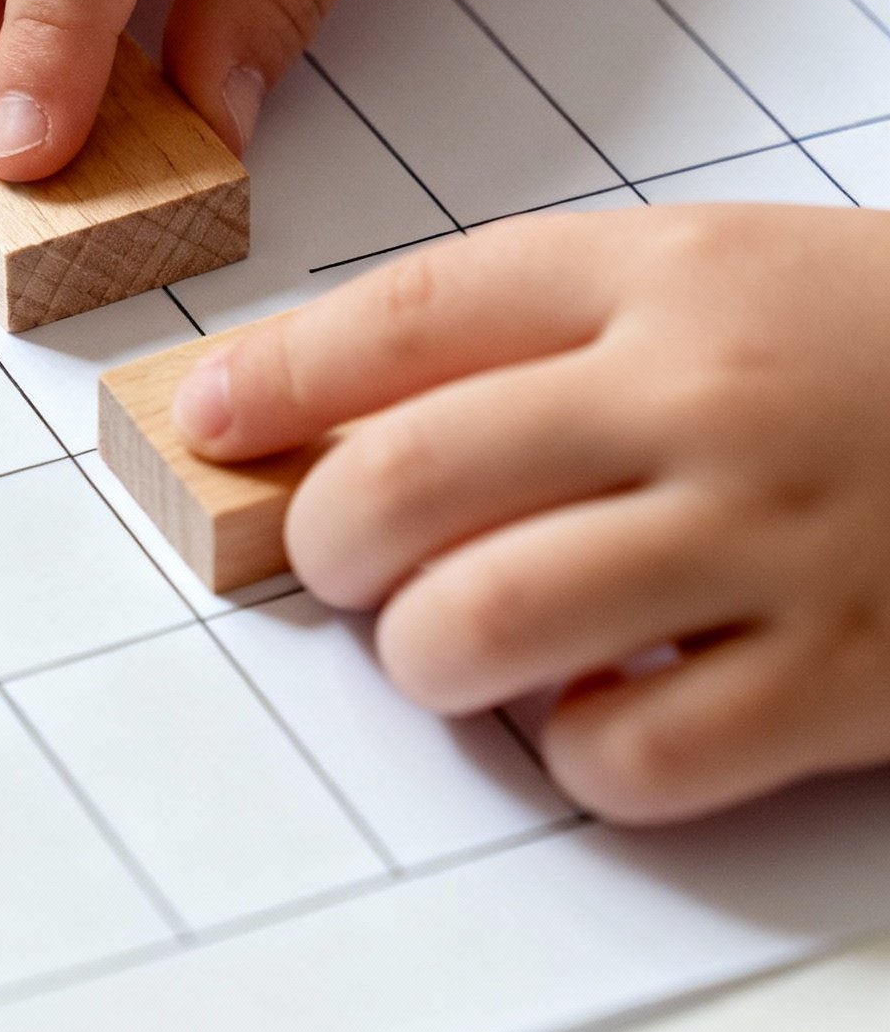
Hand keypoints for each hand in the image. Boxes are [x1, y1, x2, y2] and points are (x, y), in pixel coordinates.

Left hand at [172, 206, 889, 824]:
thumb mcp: (735, 275)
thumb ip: (561, 332)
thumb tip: (355, 423)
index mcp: (672, 273)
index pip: (419, 311)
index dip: (284, 376)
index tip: (204, 417)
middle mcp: (705, 397)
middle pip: (412, 479)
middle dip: (330, 542)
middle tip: (341, 562)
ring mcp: (773, 541)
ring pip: (484, 629)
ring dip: (430, 659)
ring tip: (464, 647)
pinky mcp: (842, 679)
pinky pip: (624, 757)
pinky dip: (577, 758)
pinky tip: (605, 715)